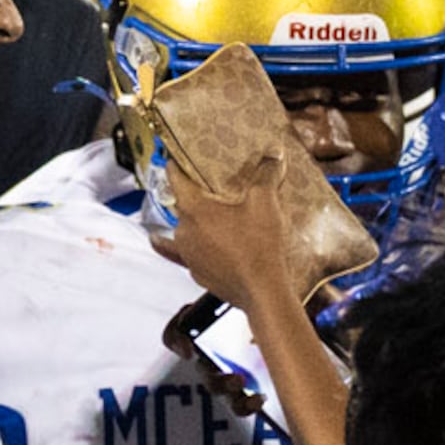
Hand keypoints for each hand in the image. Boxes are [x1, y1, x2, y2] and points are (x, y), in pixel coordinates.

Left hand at [154, 165, 291, 312]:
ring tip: (208, 217)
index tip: (171, 156)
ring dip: (194, 223)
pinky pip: (188, 256)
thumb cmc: (260, 244)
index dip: (175, 165)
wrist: (262, 291)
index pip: (176, 179)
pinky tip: (196, 248)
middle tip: (208, 187)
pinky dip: (193, 248)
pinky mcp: (197, 273)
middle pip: (183, 205)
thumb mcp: (266, 202)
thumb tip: (273, 153)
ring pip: (184, 231)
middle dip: (193, 195)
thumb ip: (266, 174)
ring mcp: (188, 255)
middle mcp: (184, 231)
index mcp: (195, 209)